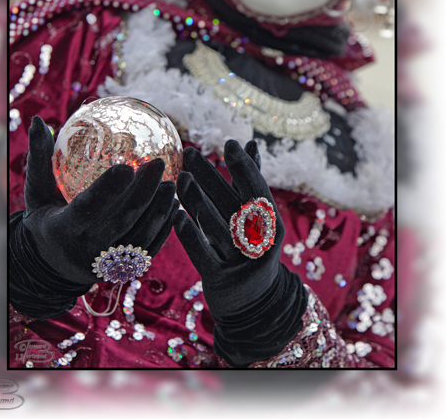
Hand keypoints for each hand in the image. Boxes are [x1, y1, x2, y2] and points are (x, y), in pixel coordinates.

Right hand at [10, 116, 177, 316]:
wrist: (53, 266)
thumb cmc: (46, 216)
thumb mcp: (37, 192)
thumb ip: (39, 159)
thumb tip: (36, 120)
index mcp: (62, 230)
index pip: (86, 209)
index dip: (107, 190)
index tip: (126, 167)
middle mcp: (86, 251)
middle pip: (121, 221)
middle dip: (143, 193)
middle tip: (158, 163)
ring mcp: (108, 264)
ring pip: (140, 238)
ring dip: (159, 211)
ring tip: (173, 184)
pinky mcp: (125, 271)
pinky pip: (149, 249)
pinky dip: (164, 228)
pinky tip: (176, 206)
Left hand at [174, 140, 306, 366]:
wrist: (255, 305)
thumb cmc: (252, 248)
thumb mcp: (258, 217)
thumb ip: (252, 180)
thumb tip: (252, 142)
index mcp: (271, 223)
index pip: (258, 190)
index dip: (244, 166)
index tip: (228, 142)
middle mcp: (259, 242)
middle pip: (233, 204)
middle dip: (211, 176)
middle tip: (189, 152)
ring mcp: (240, 262)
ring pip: (218, 227)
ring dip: (198, 201)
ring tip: (180, 177)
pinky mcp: (221, 280)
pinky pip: (204, 255)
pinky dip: (190, 235)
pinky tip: (175, 216)